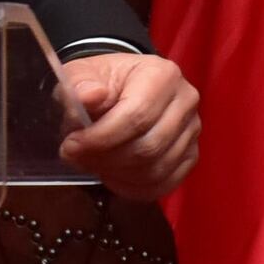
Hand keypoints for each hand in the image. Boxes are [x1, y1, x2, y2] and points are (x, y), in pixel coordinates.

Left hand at [56, 48, 201, 201]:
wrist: (121, 89)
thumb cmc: (101, 83)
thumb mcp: (81, 75)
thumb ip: (79, 84)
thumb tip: (90, 95)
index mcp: (161, 75)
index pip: (137, 115)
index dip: (101, 138)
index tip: (72, 145)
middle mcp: (185, 101)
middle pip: (148, 146)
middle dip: (107, 159)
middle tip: (78, 158)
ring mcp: (192, 130)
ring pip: (156, 169)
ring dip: (118, 175)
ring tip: (94, 164)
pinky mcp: (190, 154)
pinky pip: (164, 183)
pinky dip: (134, 188)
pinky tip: (113, 177)